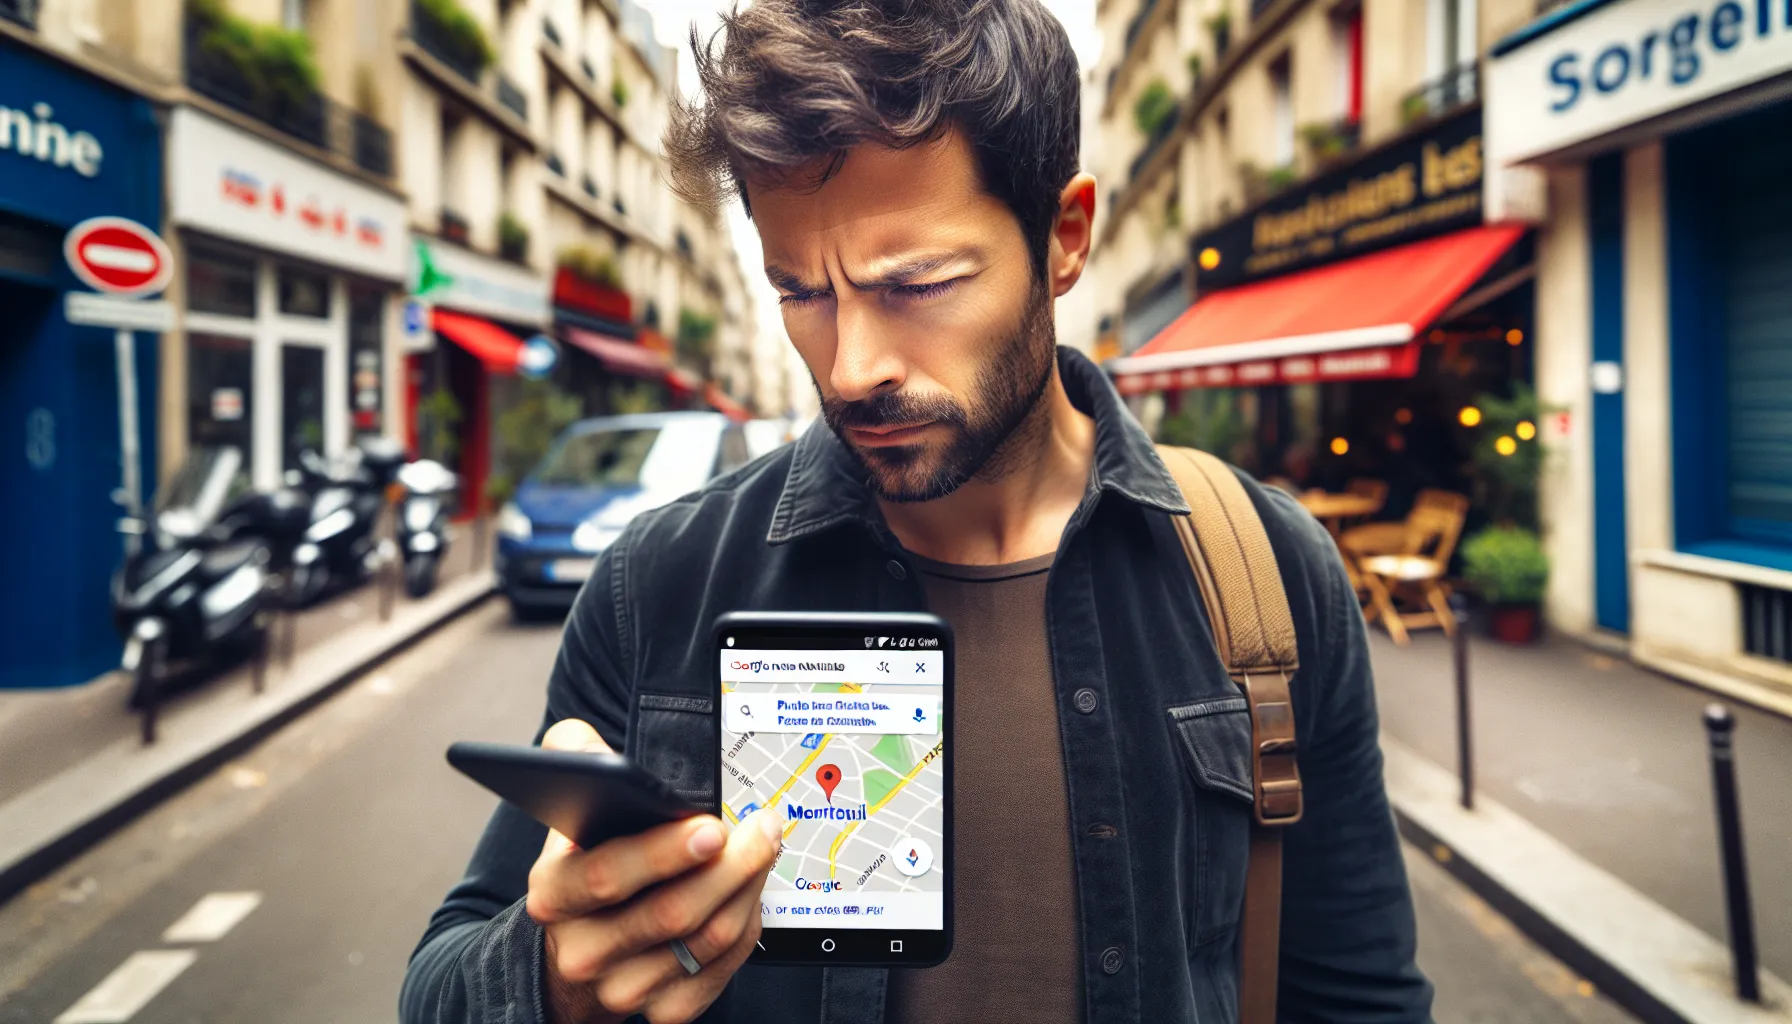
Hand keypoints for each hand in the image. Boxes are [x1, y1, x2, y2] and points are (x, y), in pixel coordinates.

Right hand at [527, 719, 782, 1023]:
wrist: (580, 946)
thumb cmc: (588, 864)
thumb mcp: (570, 809)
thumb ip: (574, 759)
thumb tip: (583, 744)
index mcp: (556, 892)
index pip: (608, 876)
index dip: (664, 852)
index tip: (711, 826)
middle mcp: (584, 948)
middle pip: (672, 913)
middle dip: (731, 864)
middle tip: (762, 828)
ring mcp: (622, 986)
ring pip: (708, 940)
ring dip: (748, 888)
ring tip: (762, 848)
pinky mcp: (662, 1009)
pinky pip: (722, 969)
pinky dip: (747, 926)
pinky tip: (747, 894)